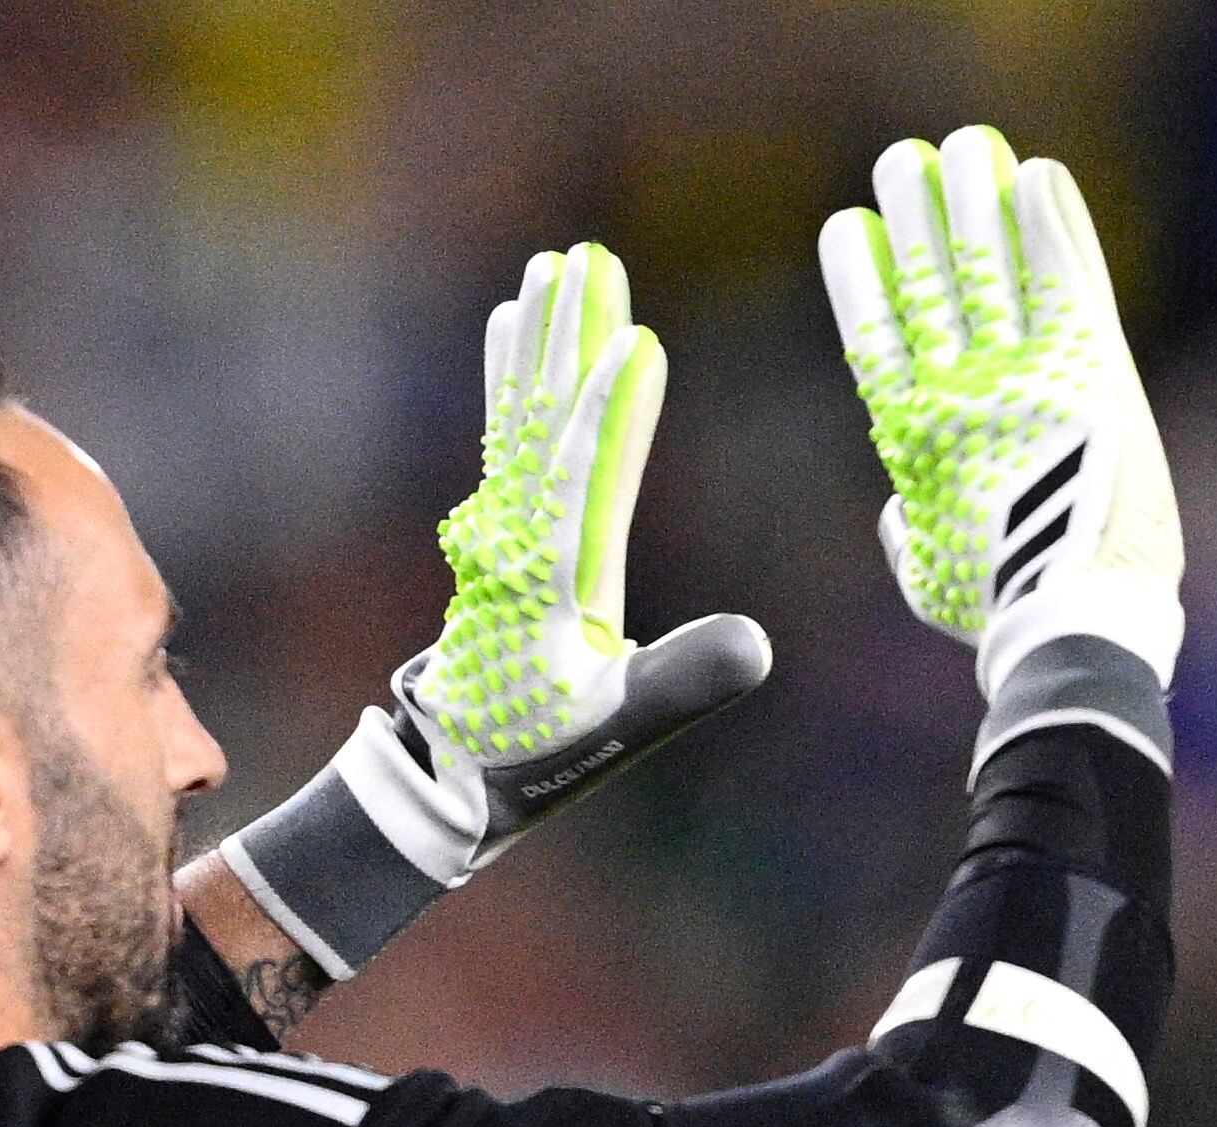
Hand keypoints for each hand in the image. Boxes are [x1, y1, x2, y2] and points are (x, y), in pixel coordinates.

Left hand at [407, 241, 774, 831]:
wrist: (457, 774)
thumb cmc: (544, 755)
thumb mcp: (621, 727)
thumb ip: (686, 681)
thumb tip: (758, 643)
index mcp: (553, 579)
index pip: (582, 477)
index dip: (608, 410)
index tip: (632, 341)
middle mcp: (521, 539)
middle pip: (543, 421)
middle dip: (566, 340)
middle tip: (582, 261)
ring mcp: (505, 530)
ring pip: (520, 416)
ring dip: (538, 342)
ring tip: (551, 269)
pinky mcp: (501, 531)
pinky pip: (502, 438)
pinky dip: (507, 380)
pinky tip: (505, 327)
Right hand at [820, 127, 1185, 691]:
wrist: (1072, 622)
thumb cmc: (998, 613)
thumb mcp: (929, 575)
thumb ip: (906, 528)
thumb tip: (897, 511)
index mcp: (914, 435)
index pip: (877, 335)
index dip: (863, 279)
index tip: (849, 231)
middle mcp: (960, 389)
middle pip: (928, 282)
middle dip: (913, 217)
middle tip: (902, 164)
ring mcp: (1024, 373)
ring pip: (990, 265)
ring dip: (975, 199)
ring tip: (965, 148)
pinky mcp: (1090, 369)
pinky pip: (1066, 279)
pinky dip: (1050, 224)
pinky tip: (1036, 175)